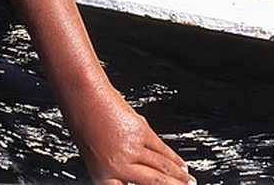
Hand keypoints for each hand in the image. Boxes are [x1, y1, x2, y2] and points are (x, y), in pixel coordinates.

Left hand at [67, 84, 195, 184]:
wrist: (84, 97)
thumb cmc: (85, 124)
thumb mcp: (95, 157)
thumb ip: (116, 172)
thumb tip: (138, 178)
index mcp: (102, 175)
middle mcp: (118, 165)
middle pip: (155, 183)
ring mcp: (131, 148)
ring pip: (162, 167)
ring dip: (179, 176)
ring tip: (189, 182)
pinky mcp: (141, 132)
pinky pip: (162, 149)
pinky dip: (175, 159)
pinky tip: (181, 165)